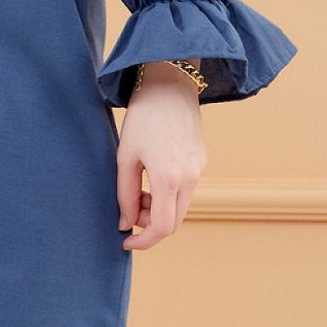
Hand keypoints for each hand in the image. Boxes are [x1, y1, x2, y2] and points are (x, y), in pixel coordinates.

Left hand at [116, 63, 206, 249]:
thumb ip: (124, 194)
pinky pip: (186, 190)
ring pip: (181, 207)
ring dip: (159, 208)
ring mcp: (199, 169)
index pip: (162, 227)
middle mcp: (191, 177)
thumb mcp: (125, 156)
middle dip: (149, 223)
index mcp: (169, 178)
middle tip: (128, 208)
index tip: (126, 241)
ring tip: (138, 188)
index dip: (143, 240)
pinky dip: (169, 194)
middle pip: (174, 221)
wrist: (168, 84)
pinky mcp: (201, 160)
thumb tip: (125, 223)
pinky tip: (152, 176)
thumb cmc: (142, 117)